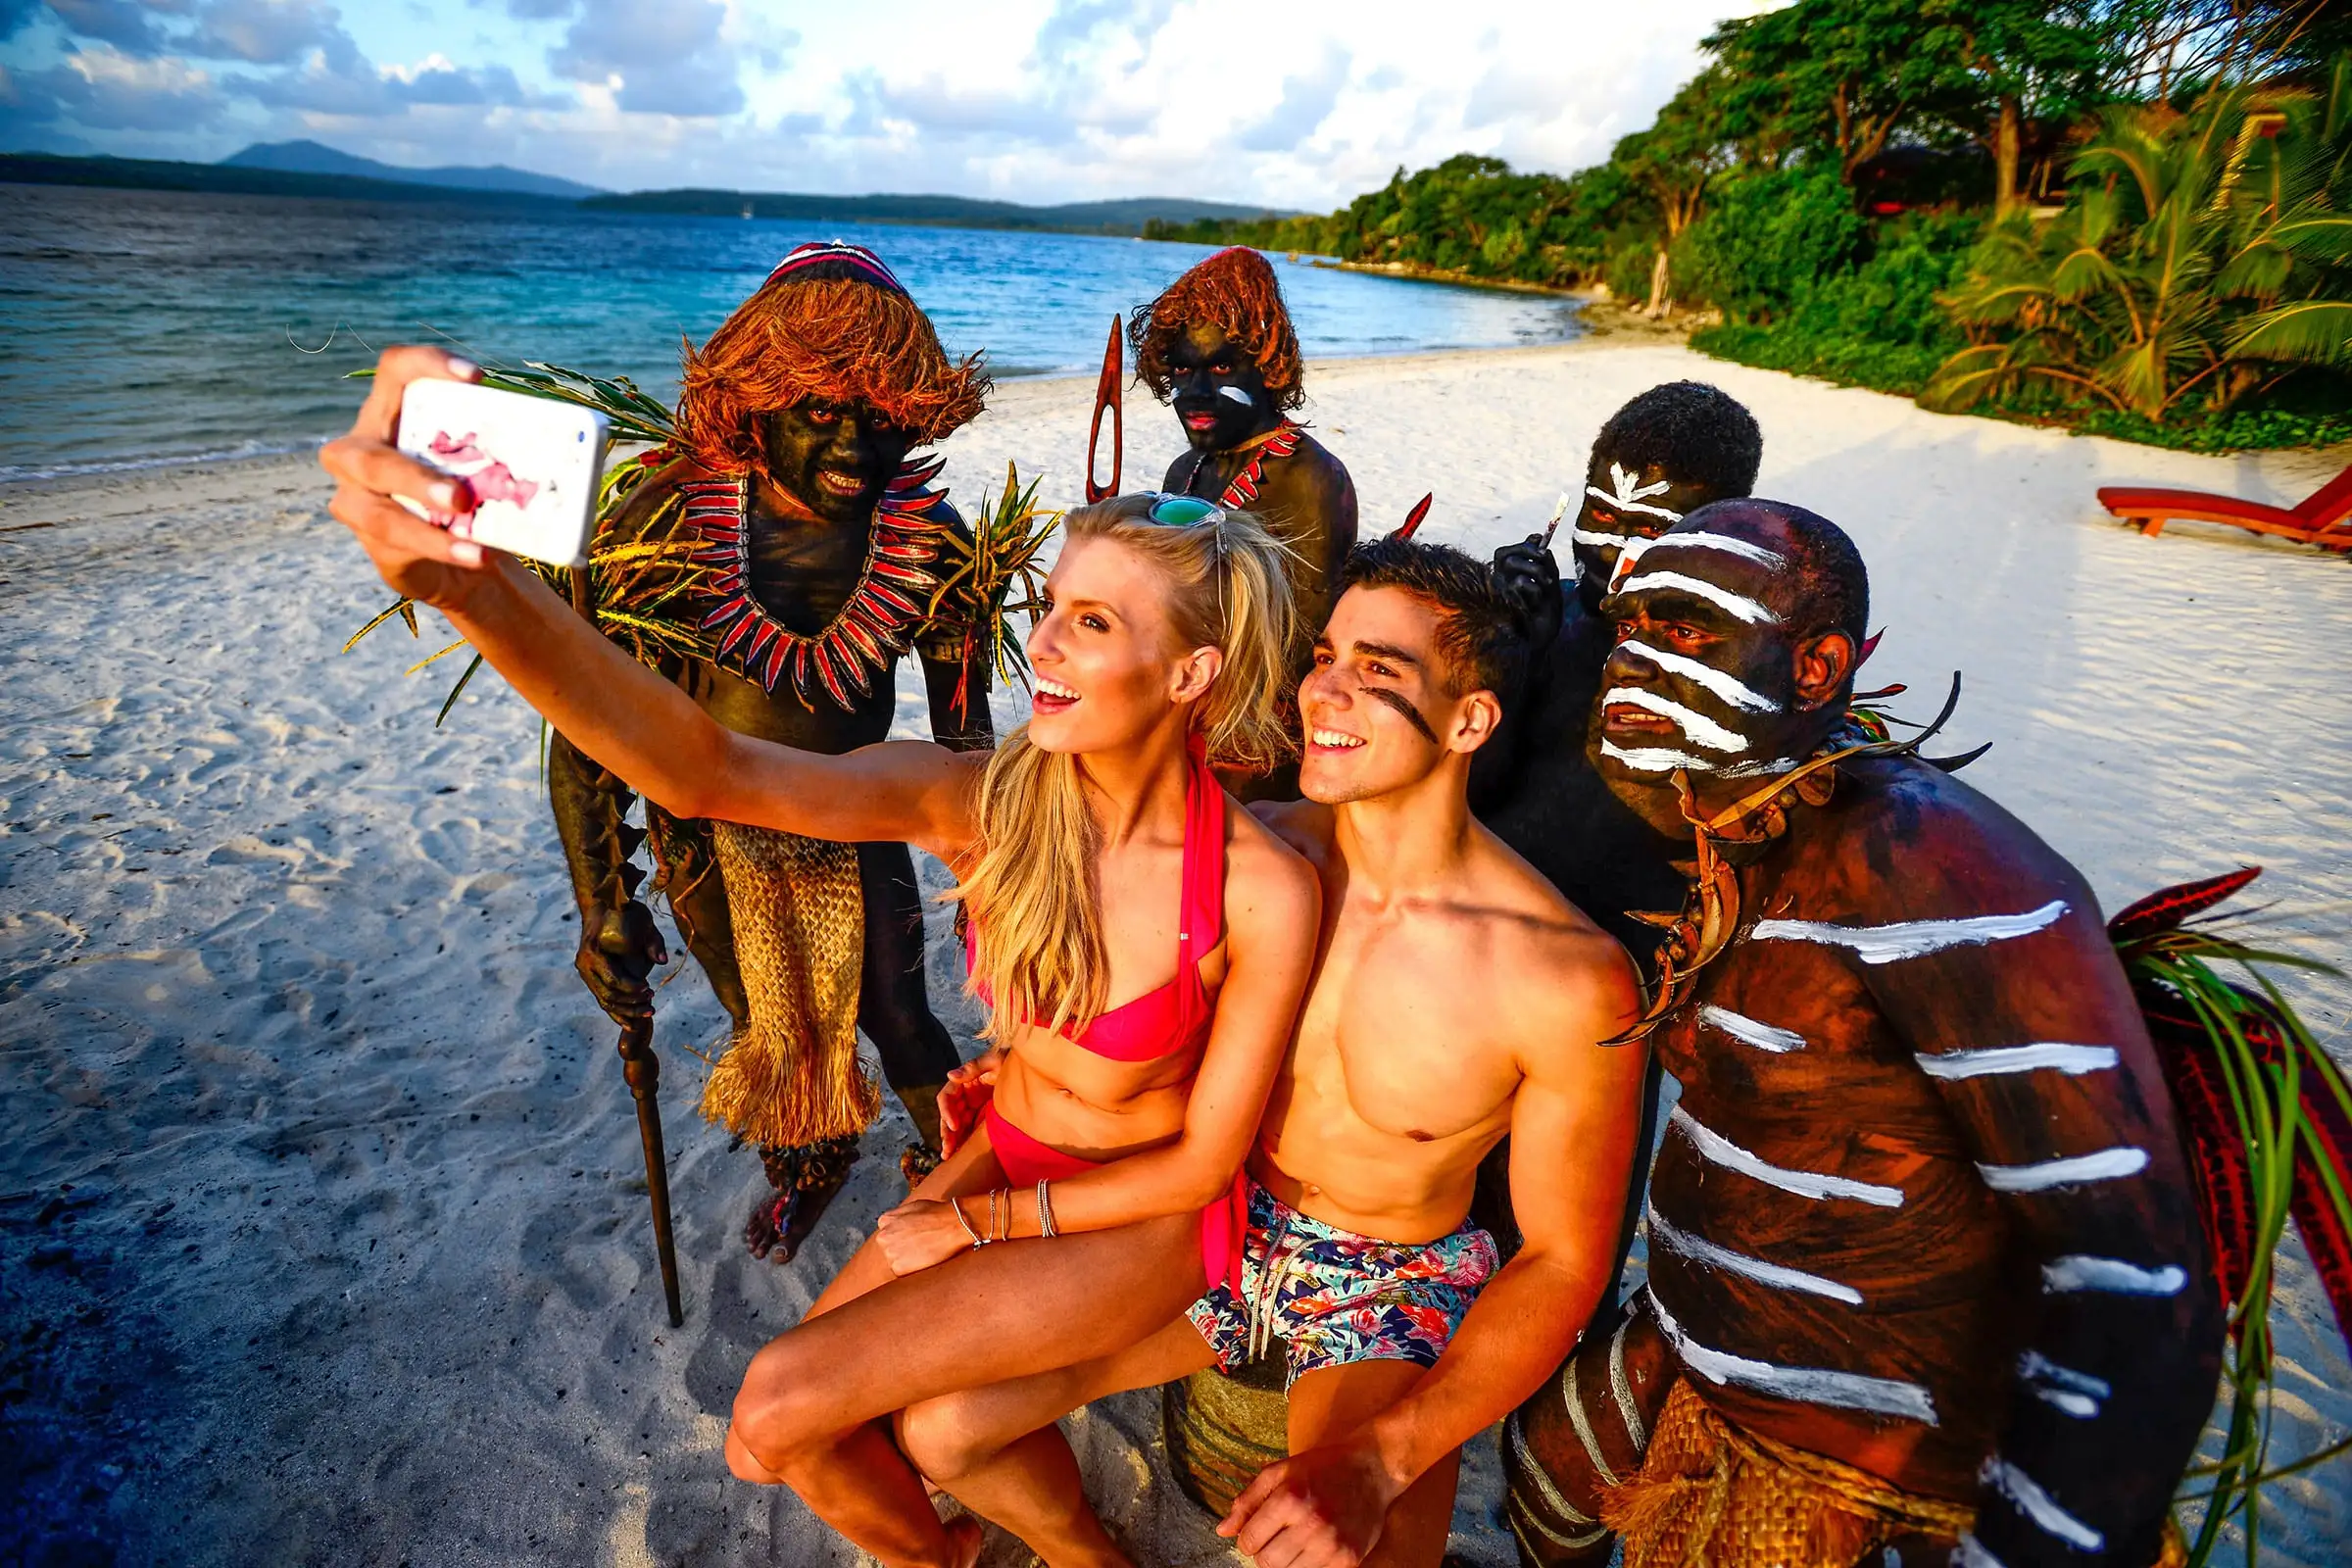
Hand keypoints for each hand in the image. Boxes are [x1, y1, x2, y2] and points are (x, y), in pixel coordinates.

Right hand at [320, 346, 493, 608]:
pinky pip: (400, 542)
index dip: (427, 365)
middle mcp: (362, 451)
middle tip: (463, 497)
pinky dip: (443, 547)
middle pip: (375, 456)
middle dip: (419, 477)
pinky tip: (477, 554)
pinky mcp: (371, 541)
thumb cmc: (475, 495)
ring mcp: (357, 498)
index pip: (395, 371)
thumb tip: (575, 448)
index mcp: (392, 415)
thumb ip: (504, 450)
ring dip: (428, 522)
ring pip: (380, 510)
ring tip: (468, 526)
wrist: (462, 559)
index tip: (476, 377)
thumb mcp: (485, 466)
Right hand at [574, 899, 668, 1022]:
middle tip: (652, 1001)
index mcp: (594, 952)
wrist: (603, 907)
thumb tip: (663, 961)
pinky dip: (617, 1013)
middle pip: (607, 995)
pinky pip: (603, 1000)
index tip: (649, 988)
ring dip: (627, 1011)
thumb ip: (653, 941)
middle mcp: (585, 965)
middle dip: (631, 1002)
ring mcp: (586, 973)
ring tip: (650, 1011)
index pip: (612, 979)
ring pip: (604, 1001)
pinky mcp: (591, 978)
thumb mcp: (643, 921)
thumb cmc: (626, 912)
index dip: (631, 988)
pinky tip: (631, 1024)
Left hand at [875, 1196, 978, 1275]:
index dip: (903, 1239)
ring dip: (909, 1262)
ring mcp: (889, 1253)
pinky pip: (904, 1274)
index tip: (915, 1239)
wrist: (953, 1225)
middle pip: (890, 1249)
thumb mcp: (914, 1206)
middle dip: (904, 1250)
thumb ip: (899, 1217)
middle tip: (922, 1248)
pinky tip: (926, 1261)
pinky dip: (914, 1271)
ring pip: (896, 1262)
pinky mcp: (898, 1268)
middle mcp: (883, 1237)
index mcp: (885, 1221)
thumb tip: (898, 1225)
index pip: (888, 1236)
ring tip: (926, 1254)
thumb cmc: (939, 1214)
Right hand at [937, 1048, 1004, 1158]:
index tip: (954, 1126)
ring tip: (948, 1156)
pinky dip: (963, 1144)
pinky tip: (960, 1156)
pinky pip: (969, 1133)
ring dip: (951, 1141)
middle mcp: (966, 1097)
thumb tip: (950, 1075)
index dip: (947, 1112)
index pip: (947, 1098)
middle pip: (949, 1116)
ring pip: (957, 1127)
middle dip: (947, 1133)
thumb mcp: (995, 1061)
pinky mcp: (982, 1120)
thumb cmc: (1013, 1063)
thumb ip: (974, 1067)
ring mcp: (974, 1109)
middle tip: (948, 1149)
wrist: (1034, 1074)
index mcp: (965, 1083)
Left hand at [1218, 1437, 1406, 1567]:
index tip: (1258, 1531)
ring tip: (1296, 1541)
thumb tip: (1222, 1531)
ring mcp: (1331, 1544)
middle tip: (1277, 1537)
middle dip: (1265, 1552)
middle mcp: (1310, 1523)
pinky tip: (1313, 1548)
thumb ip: (1247, 1501)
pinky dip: (1308, 1566)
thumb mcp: (1280, 1471)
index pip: (1248, 1541)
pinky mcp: (1348, 1559)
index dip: (1247, 1538)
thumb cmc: (1321, 1467)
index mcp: (1288, 1498)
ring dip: (1286, 1561)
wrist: (1372, 1468)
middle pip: (1266, 1563)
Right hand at [1491, 534, 1562, 652]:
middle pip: (1506, 555)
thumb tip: (1537, 536)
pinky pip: (1521, 583)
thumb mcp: (1548, 580)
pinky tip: (1536, 605)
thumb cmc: (1544, 610)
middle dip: (1531, 555)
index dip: (1523, 546)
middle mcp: (1497, 583)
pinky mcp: (1504, 603)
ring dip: (1538, 573)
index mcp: (1504, 577)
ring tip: (1546, 589)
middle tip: (1547, 564)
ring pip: (1515, 566)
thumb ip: (1543, 560)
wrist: (1543, 637)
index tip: (1541, 545)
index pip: (1504, 552)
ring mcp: (1498, 593)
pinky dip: (1535, 591)